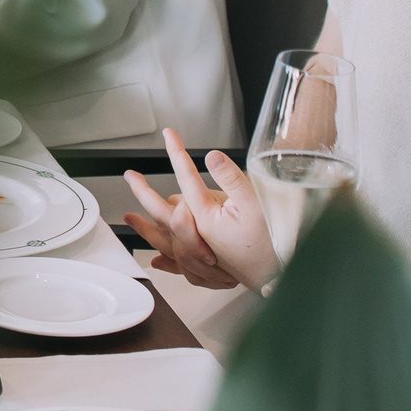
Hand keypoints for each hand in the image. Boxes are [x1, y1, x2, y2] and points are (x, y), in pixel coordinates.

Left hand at [122, 130, 277, 291]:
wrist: (280, 276)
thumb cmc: (270, 242)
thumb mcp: (254, 203)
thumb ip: (231, 178)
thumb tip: (212, 156)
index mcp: (205, 218)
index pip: (185, 178)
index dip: (176, 153)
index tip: (169, 135)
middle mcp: (197, 237)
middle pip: (162, 210)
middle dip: (143, 191)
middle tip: (130, 176)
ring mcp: (200, 255)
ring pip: (164, 239)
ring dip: (146, 228)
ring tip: (130, 218)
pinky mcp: (209, 271)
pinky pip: (179, 266)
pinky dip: (166, 261)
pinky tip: (157, 261)